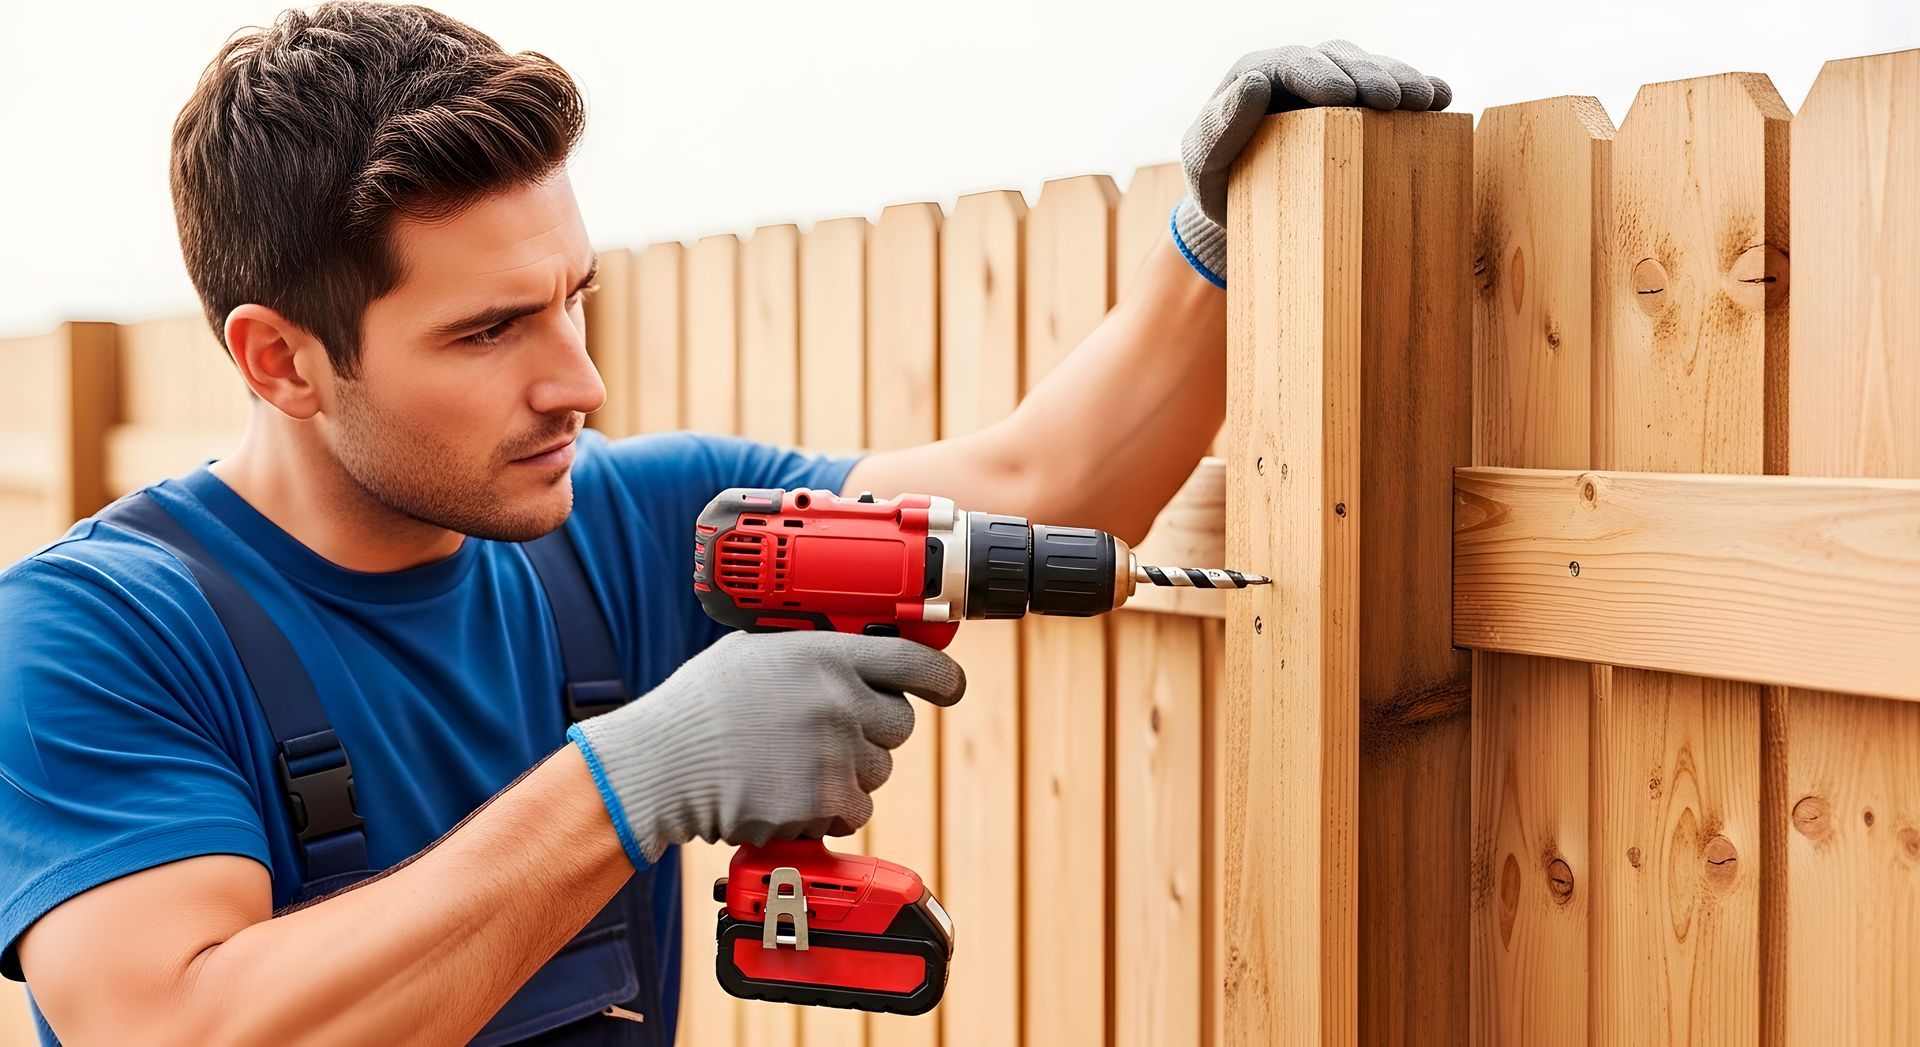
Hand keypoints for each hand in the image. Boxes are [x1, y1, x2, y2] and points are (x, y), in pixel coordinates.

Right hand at [568, 631, 965, 866]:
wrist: (662, 765)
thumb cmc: (700, 708)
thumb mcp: (755, 652)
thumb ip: (811, 650)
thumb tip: (854, 652)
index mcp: (825, 655)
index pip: (913, 660)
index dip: (943, 676)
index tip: (950, 687)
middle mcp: (838, 700)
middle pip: (901, 723)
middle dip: (874, 732)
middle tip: (828, 735)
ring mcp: (835, 752)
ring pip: (880, 771)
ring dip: (849, 773)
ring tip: (793, 765)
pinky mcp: (824, 801)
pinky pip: (857, 811)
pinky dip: (831, 812)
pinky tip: (790, 795)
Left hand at [1171, 41, 1451, 286]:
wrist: (1238, 209)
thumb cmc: (1217, 184)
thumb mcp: (1203, 161)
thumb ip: (1219, 126)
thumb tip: (1255, 83)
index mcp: (1258, 74)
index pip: (1294, 64)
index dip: (1323, 74)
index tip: (1347, 96)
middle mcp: (1298, 72)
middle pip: (1341, 60)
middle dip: (1372, 76)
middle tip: (1397, 101)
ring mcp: (1331, 87)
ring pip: (1371, 69)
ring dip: (1401, 81)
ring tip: (1426, 100)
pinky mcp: (1357, 109)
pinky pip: (1390, 90)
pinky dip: (1417, 91)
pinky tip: (1441, 98)